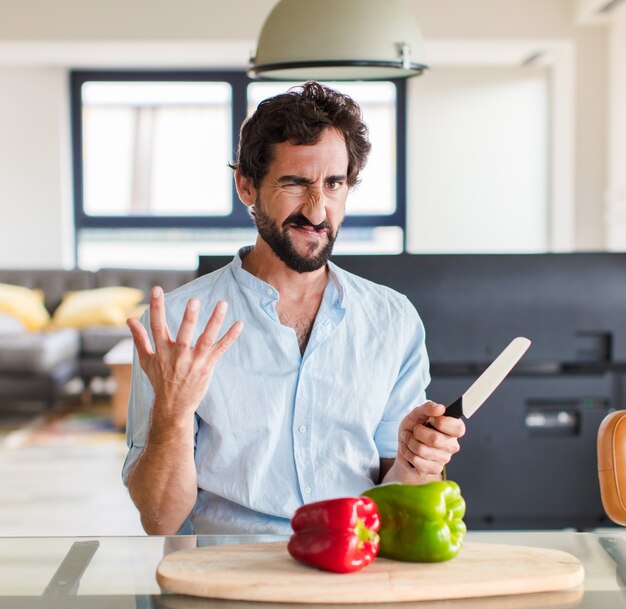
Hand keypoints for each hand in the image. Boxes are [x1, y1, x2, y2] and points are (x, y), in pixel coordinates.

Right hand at [127, 286, 242, 419]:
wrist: (173, 407)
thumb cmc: (160, 381)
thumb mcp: (145, 361)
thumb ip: (139, 339)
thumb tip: (129, 319)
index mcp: (161, 352)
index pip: (157, 327)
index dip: (157, 308)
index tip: (157, 289)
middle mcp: (177, 357)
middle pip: (184, 335)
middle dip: (188, 318)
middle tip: (194, 300)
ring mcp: (194, 362)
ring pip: (206, 339)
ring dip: (215, 322)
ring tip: (222, 304)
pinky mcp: (207, 367)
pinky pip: (220, 349)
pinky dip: (230, 337)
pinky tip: (239, 324)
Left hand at [396, 401, 464, 478]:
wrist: (405, 445)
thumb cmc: (414, 427)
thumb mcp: (417, 413)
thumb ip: (428, 408)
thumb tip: (441, 408)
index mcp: (453, 429)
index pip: (457, 428)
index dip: (440, 422)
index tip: (431, 420)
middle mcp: (452, 445)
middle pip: (435, 439)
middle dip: (417, 432)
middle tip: (414, 430)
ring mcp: (444, 459)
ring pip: (422, 450)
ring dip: (409, 442)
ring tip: (408, 439)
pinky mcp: (434, 469)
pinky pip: (417, 461)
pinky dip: (407, 453)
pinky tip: (409, 450)